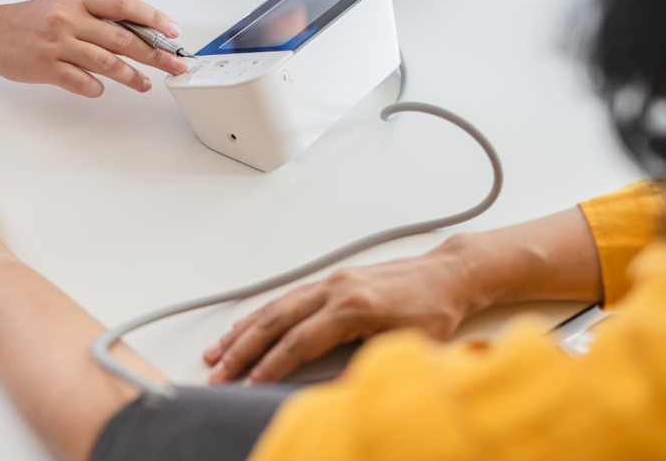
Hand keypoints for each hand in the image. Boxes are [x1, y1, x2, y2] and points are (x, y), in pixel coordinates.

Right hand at [0, 0, 189, 97]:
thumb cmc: (29, 20)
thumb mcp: (64, 7)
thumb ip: (97, 18)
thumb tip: (137, 32)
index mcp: (79, 2)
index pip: (125, 5)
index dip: (153, 18)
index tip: (172, 32)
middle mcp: (71, 20)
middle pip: (124, 38)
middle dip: (155, 54)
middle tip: (174, 66)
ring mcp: (58, 44)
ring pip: (107, 62)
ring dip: (131, 77)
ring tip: (145, 84)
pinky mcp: (46, 67)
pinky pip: (81, 82)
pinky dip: (96, 87)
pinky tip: (101, 88)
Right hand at [203, 238, 482, 384]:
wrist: (447, 274)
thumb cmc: (434, 309)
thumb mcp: (410, 345)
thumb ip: (370, 366)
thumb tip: (336, 391)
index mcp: (353, 306)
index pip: (300, 341)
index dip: (271, 365)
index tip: (249, 384)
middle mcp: (336, 289)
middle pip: (277, 321)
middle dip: (243, 349)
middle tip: (219, 372)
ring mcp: (331, 281)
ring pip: (275, 306)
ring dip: (244, 331)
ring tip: (217, 353)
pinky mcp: (331, 280)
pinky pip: (287, 297)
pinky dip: (260, 313)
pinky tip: (243, 326)